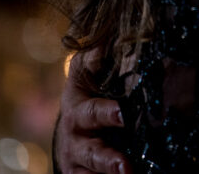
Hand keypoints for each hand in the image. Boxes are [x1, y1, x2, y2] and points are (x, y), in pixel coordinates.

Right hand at [54, 48, 129, 173]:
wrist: (72, 127)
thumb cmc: (87, 90)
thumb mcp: (87, 71)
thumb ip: (96, 57)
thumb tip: (106, 38)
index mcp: (78, 110)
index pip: (92, 112)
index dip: (107, 114)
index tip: (123, 113)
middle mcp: (76, 140)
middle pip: (92, 152)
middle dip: (108, 158)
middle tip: (125, 165)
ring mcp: (79, 163)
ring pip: (93, 171)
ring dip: (110, 173)